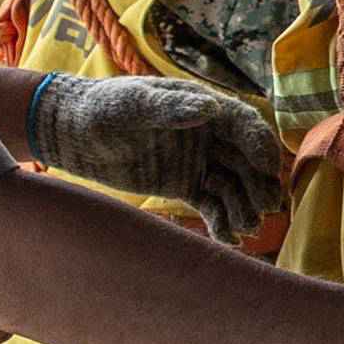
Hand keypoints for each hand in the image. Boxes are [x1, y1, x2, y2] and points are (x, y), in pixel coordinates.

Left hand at [27, 72, 286, 239]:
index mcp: (203, 107)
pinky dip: (223, 220)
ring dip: (244, 206)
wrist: (74, 133)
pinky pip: (212, 204)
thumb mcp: (133, 104)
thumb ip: (169, 107)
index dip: (260, 145)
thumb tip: (210, 108)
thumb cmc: (102, 107)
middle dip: (259, 183)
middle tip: (266, 208)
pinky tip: (229, 239)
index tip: (269, 169)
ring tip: (246, 228)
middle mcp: (209, 134)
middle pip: (246, 160)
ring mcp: (199, 162)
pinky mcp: (185, 185)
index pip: (244, 125)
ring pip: (233, 185)